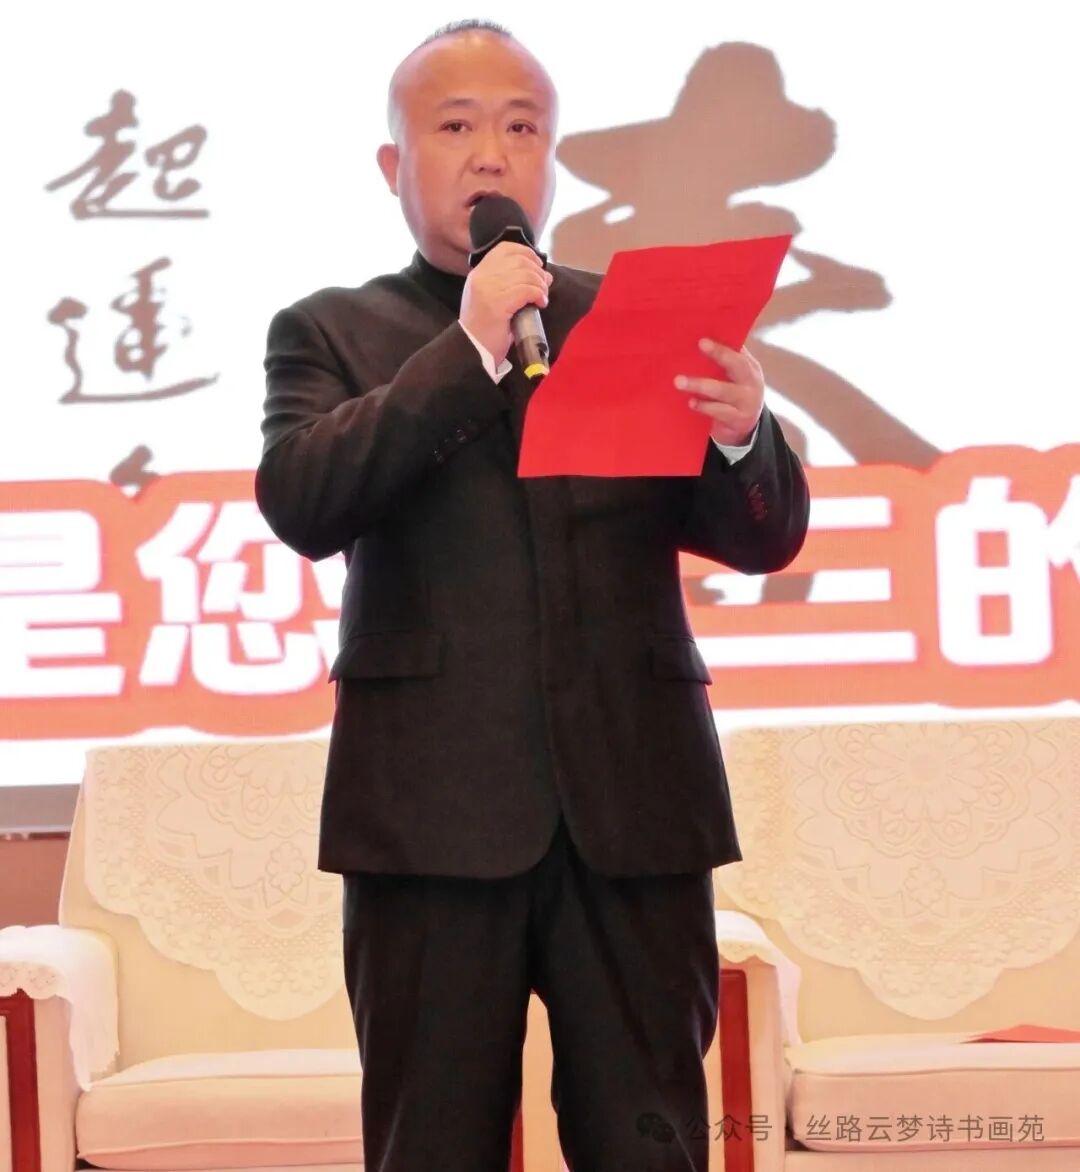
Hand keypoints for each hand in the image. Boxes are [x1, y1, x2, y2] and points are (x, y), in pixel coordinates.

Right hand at [460, 242, 552, 365]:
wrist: (473, 349)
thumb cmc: (487, 327)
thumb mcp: (492, 297)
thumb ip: (510, 282)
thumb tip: (542, 273)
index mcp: (479, 272)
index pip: (505, 249)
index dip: (527, 253)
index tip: (538, 266)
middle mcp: (482, 277)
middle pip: (519, 261)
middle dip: (538, 272)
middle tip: (545, 285)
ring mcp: (488, 289)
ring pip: (526, 275)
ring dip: (540, 285)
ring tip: (542, 297)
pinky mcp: (498, 303)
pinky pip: (526, 290)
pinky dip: (538, 295)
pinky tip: (541, 303)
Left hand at [674, 339, 763, 445]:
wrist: (746, 427)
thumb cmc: (734, 394)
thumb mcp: (735, 377)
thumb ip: (724, 361)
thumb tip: (699, 341)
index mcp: (750, 367)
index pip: (738, 351)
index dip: (722, 346)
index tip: (702, 340)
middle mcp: (751, 382)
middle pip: (737, 365)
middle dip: (719, 354)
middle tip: (700, 345)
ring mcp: (747, 402)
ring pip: (723, 390)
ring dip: (700, 385)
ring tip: (679, 381)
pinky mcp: (738, 419)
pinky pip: (719, 411)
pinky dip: (704, 406)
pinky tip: (691, 402)